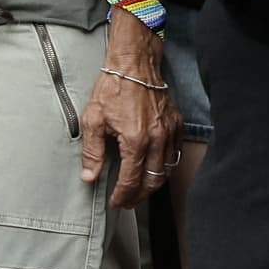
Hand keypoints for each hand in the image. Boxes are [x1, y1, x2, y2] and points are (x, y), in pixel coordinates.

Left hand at [82, 34, 179, 209]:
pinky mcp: (177, 125)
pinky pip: (174, 154)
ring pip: (166, 170)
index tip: (116, 203)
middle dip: (139, 196)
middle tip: (127, 203)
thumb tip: (90, 177)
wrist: (135, 65)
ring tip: (139, 191)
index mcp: (136, 140)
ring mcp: (170, 132)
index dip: (123, 196)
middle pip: (153, 181)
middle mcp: (157, 139)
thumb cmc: (113, 88)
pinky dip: (165, 166)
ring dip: (153, 185)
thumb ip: (92, 151)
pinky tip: (154, 169)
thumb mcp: (93, 120)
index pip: (131, 180)